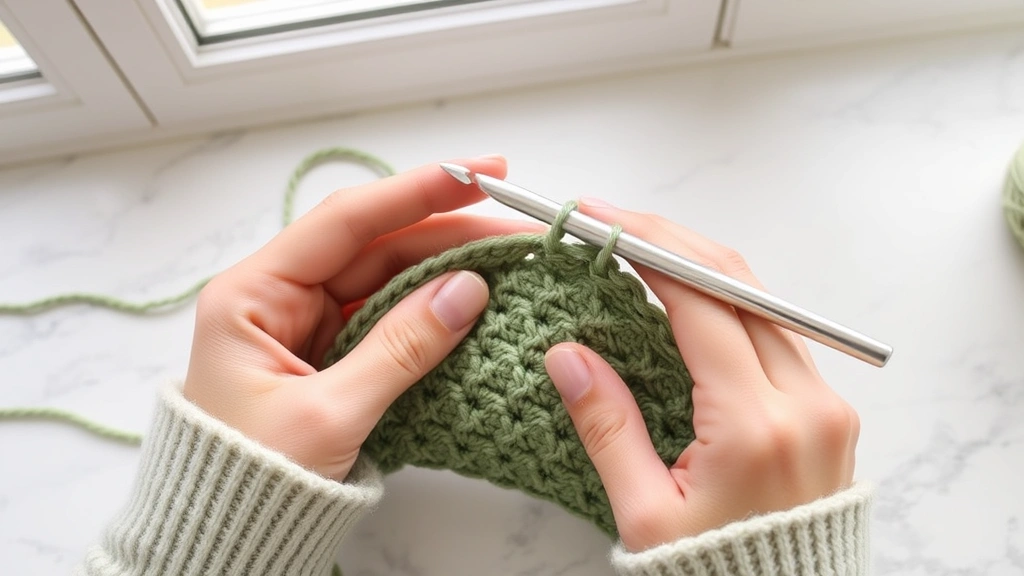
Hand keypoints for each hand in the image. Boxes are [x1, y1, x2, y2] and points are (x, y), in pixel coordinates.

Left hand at [183, 156, 540, 480]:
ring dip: (449, 267)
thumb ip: (401, 348)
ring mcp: (309, 322)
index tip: (479, 174)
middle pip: (377, 243)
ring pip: (390, 276)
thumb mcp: (330, 414)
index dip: (416, 191)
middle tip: (518, 232)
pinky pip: (391, 315)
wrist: (232, 535)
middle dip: (449, 232)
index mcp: (253, 294)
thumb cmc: (252, 480)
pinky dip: (435, 307)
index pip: (346, 221)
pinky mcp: (334, 350)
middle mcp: (280, 295)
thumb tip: (469, 291)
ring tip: (512, 260)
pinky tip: (478, 298)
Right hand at [544, 199, 858, 551]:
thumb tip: (567, 354)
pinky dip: (728, 299)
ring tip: (639, 244)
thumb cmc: (715, 575)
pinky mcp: (828, 409)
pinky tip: (685, 290)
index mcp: (758, 427)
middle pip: (739, 286)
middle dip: (670, 239)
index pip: (702, 303)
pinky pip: (776, 329)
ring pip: (762, 300)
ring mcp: (826, 403)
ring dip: (700, 263)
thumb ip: (607, 426)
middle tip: (611, 218)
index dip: (647, 250)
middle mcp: (808, 404)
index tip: (600, 221)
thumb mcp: (644, 514)